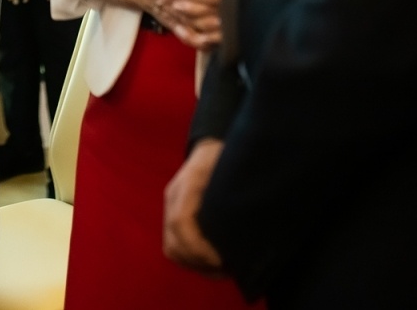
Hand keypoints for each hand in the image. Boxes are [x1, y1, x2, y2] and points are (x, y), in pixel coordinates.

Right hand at [164, 138, 225, 273]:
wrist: (209, 147)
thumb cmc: (225, 156)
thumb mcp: (232, 167)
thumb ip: (234, 191)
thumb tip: (246, 220)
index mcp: (188, 183)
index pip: (181, 221)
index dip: (198, 246)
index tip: (220, 259)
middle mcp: (173, 197)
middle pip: (173, 240)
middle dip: (198, 261)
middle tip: (225, 269)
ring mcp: (170, 207)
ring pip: (171, 246)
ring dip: (194, 264)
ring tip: (220, 269)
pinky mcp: (173, 215)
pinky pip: (174, 245)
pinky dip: (190, 260)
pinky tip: (211, 262)